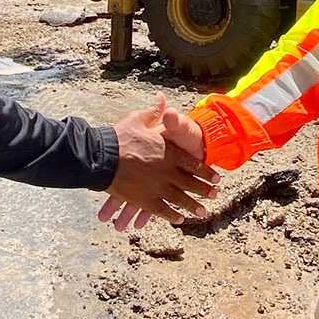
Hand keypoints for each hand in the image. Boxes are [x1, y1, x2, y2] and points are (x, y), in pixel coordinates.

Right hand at [97, 94, 216, 230]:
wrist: (102, 156)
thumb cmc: (120, 137)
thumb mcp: (138, 120)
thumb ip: (154, 113)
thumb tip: (161, 99)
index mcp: (168, 152)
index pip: (193, 163)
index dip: (205, 171)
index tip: (216, 178)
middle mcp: (167, 171)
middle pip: (191, 183)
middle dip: (204, 190)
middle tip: (214, 195)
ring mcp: (157, 187)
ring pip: (180, 199)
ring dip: (192, 206)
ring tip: (202, 212)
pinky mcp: (145, 200)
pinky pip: (162, 210)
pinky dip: (171, 216)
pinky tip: (179, 220)